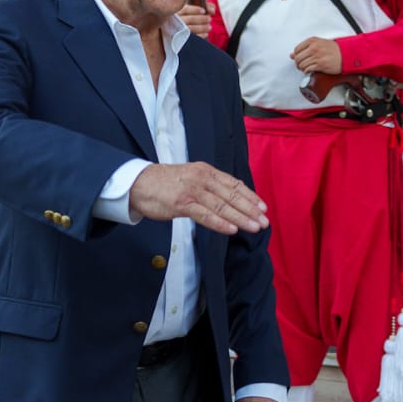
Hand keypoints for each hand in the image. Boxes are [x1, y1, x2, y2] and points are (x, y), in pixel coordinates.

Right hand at [127, 162, 267, 234]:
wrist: (137, 183)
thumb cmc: (164, 183)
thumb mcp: (191, 178)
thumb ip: (209, 186)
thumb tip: (228, 198)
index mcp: (206, 171)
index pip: (233, 184)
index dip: (250, 196)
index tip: (263, 207)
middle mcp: (202, 178)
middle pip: (232, 195)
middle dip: (250, 210)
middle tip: (265, 221)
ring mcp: (192, 190)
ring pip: (222, 206)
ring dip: (241, 218)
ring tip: (255, 227)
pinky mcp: (181, 203)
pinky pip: (205, 215)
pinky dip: (220, 222)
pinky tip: (232, 229)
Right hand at [179, 4, 211, 38]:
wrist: (181, 32)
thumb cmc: (190, 17)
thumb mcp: (195, 10)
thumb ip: (205, 6)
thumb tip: (212, 9)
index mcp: (177, 12)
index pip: (185, 9)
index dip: (195, 10)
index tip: (203, 11)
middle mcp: (175, 21)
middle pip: (188, 19)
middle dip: (201, 19)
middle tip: (209, 19)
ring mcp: (177, 31)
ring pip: (190, 29)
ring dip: (202, 28)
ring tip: (209, 27)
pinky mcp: (181, 39)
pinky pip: (191, 38)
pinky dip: (199, 36)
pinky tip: (205, 34)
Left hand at [290, 36, 341, 75]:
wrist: (346, 54)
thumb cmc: (334, 49)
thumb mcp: (318, 44)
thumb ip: (305, 48)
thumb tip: (292, 55)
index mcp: (312, 41)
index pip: (297, 49)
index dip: (296, 56)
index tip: (299, 58)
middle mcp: (314, 47)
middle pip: (298, 58)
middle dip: (298, 63)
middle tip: (300, 65)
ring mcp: (317, 56)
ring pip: (301, 64)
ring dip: (302, 68)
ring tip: (306, 68)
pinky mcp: (320, 64)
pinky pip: (307, 69)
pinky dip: (307, 71)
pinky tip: (310, 70)